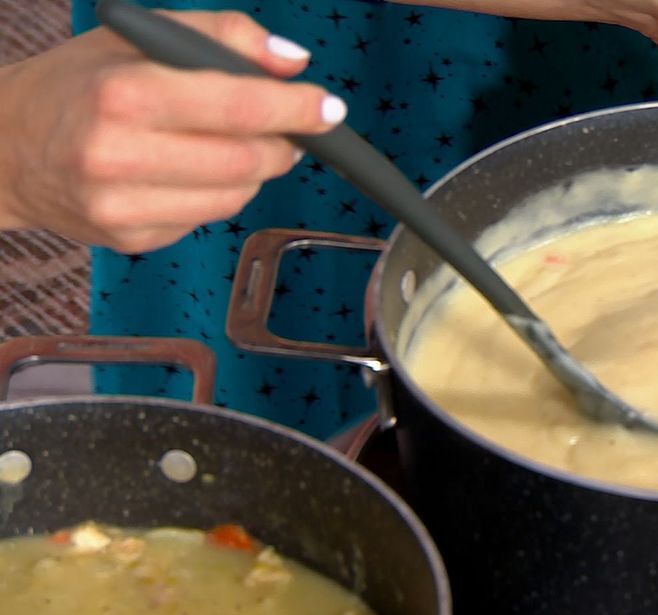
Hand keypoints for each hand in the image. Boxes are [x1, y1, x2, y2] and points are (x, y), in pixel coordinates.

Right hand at [0, 11, 344, 252]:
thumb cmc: (79, 84)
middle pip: (248, 161)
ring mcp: (122, 205)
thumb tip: (292, 64)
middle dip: (283, 145)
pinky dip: (218, 194)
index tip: (328, 110)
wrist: (4, 146)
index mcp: (126, 93)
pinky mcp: (129, 238)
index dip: (296, 109)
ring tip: (228, 144)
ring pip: (236, 197)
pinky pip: (207, 220)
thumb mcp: (142, 37)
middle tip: (287, 130)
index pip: (240, 106)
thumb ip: (225, 37)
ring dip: (253, 171)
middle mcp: (120, 155)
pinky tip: (188, 171)